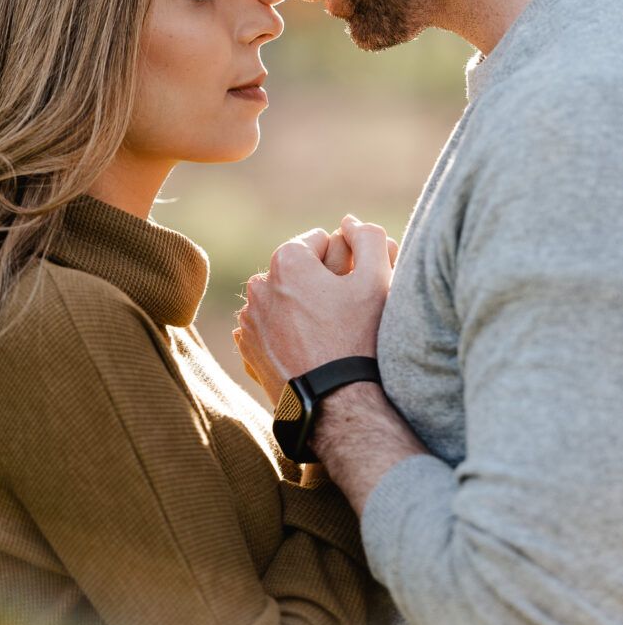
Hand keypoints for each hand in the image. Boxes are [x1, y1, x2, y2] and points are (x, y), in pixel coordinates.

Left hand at [233, 215, 393, 404]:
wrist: (334, 402)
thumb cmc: (357, 337)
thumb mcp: (376, 280)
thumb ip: (369, 238)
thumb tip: (350, 222)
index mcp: (286, 260)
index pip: (322, 242)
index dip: (345, 262)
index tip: (354, 289)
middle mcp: (259, 285)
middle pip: (299, 271)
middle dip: (319, 283)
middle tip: (343, 313)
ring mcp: (249, 319)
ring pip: (283, 299)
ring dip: (301, 307)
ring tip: (327, 334)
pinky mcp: (248, 348)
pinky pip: (271, 327)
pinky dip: (286, 332)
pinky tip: (309, 349)